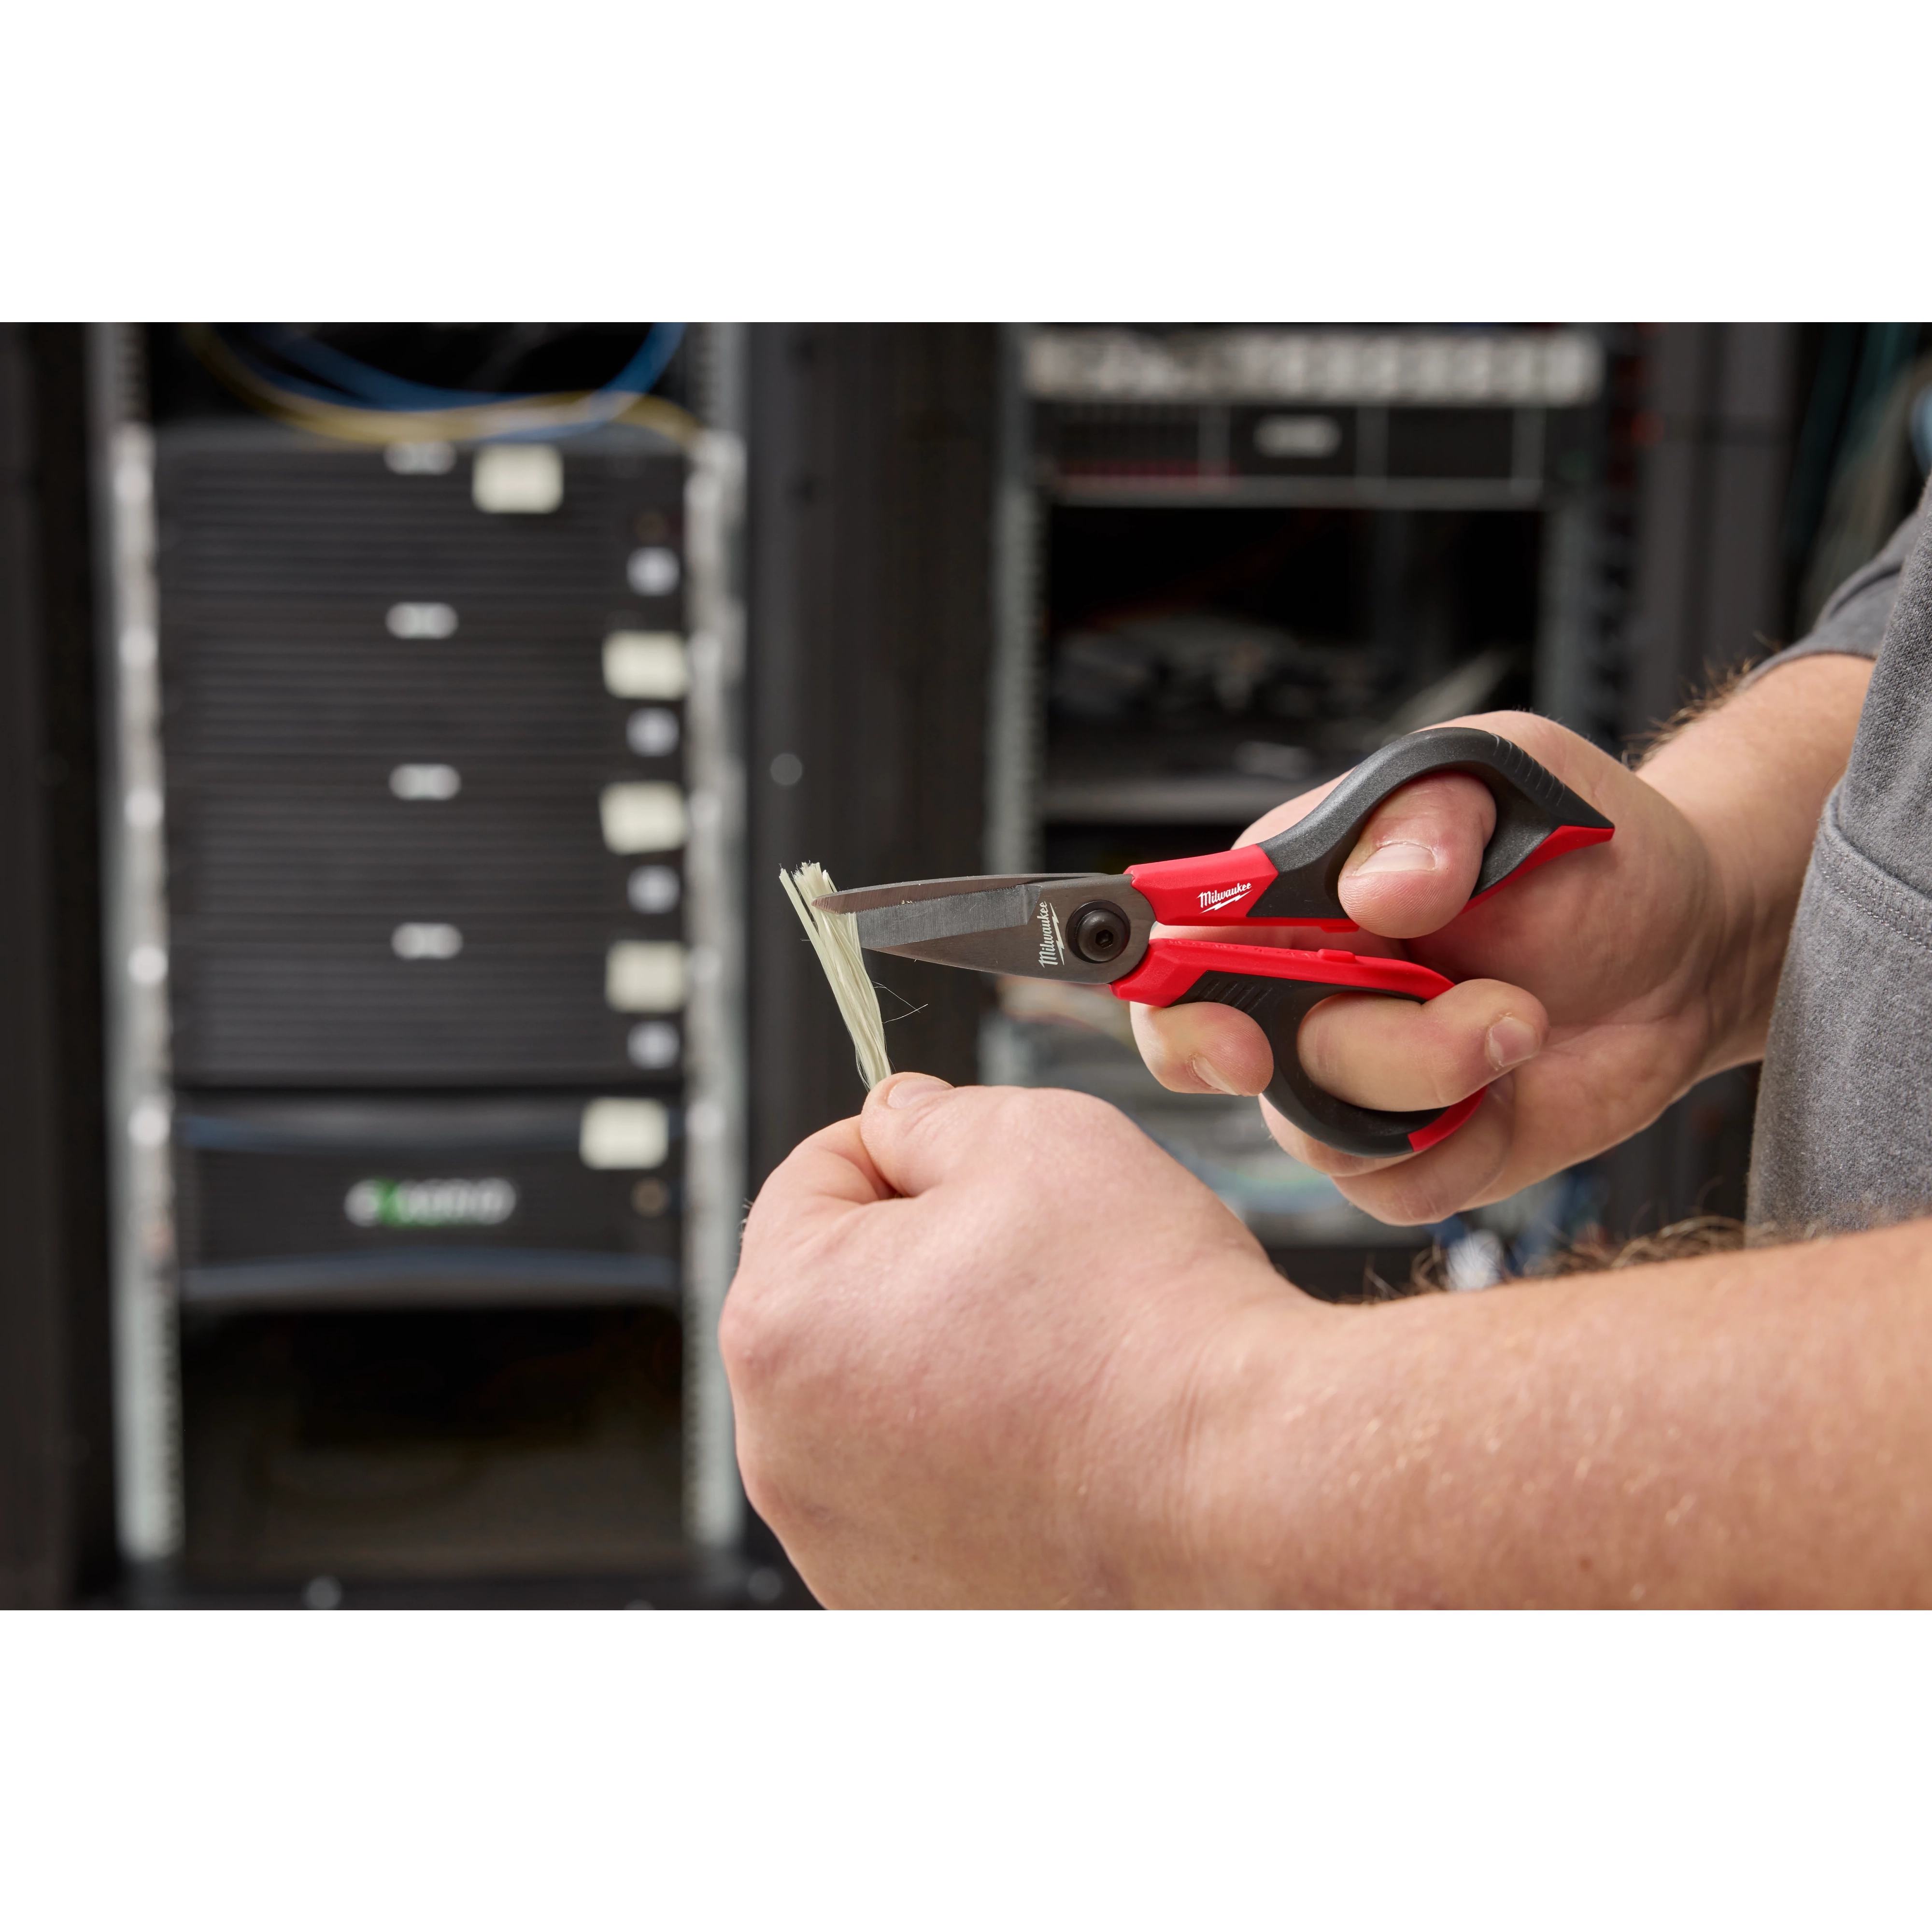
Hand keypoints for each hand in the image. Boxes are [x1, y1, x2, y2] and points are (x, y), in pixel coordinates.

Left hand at [721, 1071, 1306, 1607]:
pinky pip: (916, 1489)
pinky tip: (1053, 1438)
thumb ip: (931, 1115)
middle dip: (918, 1260)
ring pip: (875, 1397)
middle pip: (835, 1297)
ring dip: (943, 1359)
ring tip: (1052, 1357)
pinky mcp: (904, 1598)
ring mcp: (838, 1538)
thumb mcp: (1033, 1137)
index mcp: (783, 1321)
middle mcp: (782, 1449)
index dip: (901, 1149)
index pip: (809, 1179)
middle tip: (1029, 1263)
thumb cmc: (1148, 1326)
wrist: (1247, 1483)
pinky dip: (970, 1454)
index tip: (970, 1168)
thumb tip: (899, 1119)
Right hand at [1133, 659, 1873, 1223]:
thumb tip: (1373, 893)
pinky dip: (1464, 1154)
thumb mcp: (1509, 778)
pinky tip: (1517, 1090)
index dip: (1179, 1009)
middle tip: (1481, 1021)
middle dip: (1368, 1053)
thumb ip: (1428, 819)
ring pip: (1324, 1133)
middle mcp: (1295, 995)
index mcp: (1284, 896)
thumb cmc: (1583, 846)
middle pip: (1242, 1063)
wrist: (1688, 941)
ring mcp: (1349, 1082)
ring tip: (1527, 1019)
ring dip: (1445, 1084)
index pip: (1172, 958)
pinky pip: (1390, 1192)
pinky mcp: (1410, 1154)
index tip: (1245, 1040)